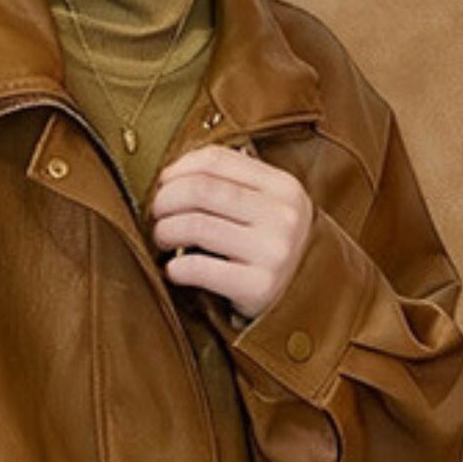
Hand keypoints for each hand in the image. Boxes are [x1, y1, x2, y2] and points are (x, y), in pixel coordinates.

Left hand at [147, 143, 313, 322]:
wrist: (308, 301)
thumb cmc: (271, 249)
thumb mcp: (268, 208)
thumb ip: (233, 184)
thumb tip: (172, 174)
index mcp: (283, 187)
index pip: (217, 160)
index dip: (178, 169)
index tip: (163, 184)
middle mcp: (282, 216)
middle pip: (201, 190)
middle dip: (165, 200)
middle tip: (155, 215)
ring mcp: (273, 251)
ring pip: (195, 226)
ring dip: (164, 232)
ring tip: (162, 240)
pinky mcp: (259, 286)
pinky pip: (199, 268)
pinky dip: (175, 268)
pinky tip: (174, 271)